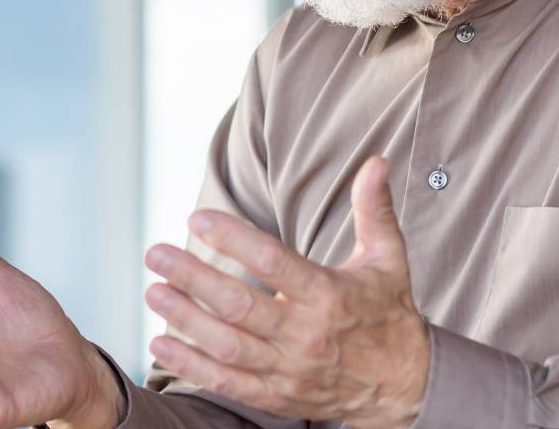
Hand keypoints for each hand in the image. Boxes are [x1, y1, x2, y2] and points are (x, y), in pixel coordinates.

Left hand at [141, 157, 428, 428]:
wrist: (405, 385)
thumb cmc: (389, 312)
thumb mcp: (388, 258)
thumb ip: (374, 210)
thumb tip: (375, 161)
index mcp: (329, 295)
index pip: (273, 262)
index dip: (233, 238)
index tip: (198, 217)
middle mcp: (306, 335)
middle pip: (240, 305)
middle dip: (193, 278)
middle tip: (157, 254)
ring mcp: (289, 370)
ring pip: (227, 345)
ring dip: (185, 319)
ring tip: (153, 292)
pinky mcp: (277, 397)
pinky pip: (228, 383)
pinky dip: (192, 366)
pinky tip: (161, 344)